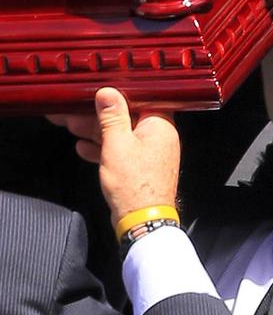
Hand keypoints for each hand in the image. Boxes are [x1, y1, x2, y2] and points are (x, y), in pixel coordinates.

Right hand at [49, 88, 179, 227]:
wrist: (142, 221)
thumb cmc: (134, 184)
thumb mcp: (117, 144)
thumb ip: (112, 117)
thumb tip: (108, 93)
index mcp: (160, 125)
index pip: (139, 100)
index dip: (116, 97)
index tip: (95, 95)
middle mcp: (160, 137)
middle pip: (127, 118)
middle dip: (99, 116)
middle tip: (74, 113)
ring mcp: (151, 153)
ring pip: (122, 135)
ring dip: (97, 132)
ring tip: (72, 126)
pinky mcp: (142, 167)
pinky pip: (123, 152)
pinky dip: (105, 149)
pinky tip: (84, 148)